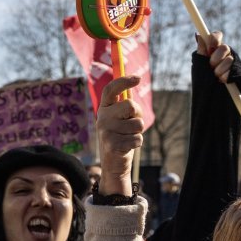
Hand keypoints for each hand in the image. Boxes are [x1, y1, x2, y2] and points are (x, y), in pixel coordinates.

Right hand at [96, 75, 143, 196]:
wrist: (113, 162)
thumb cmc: (121, 136)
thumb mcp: (122, 118)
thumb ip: (126, 104)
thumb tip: (133, 82)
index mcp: (104, 108)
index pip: (111, 89)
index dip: (123, 81)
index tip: (138, 78)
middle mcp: (102, 118)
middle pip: (130, 105)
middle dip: (138, 114)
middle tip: (131, 123)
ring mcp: (105, 131)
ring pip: (138, 124)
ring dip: (138, 132)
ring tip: (128, 137)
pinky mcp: (112, 144)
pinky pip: (137, 138)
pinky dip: (137, 143)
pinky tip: (127, 147)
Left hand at [195, 30, 232, 82]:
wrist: (212, 105)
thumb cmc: (203, 87)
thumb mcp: (199, 69)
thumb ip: (201, 53)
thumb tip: (199, 35)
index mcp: (214, 52)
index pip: (217, 37)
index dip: (214, 38)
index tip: (209, 47)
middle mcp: (226, 56)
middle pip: (224, 47)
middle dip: (215, 58)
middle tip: (210, 67)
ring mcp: (236, 65)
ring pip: (230, 59)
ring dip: (219, 70)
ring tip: (216, 79)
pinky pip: (236, 70)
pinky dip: (226, 77)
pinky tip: (222, 82)